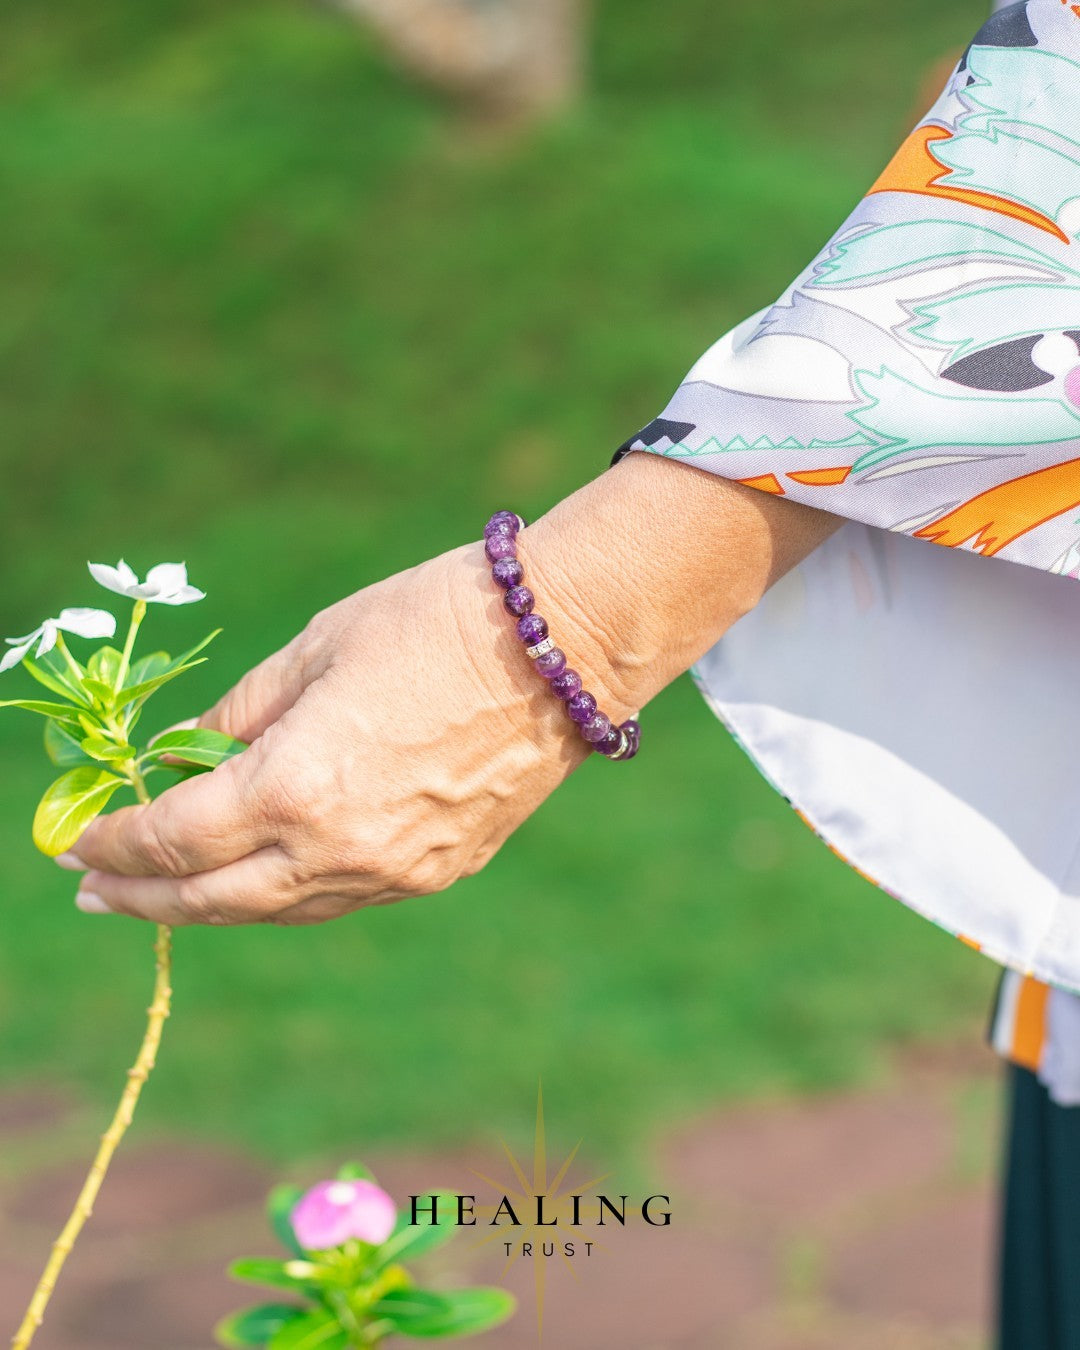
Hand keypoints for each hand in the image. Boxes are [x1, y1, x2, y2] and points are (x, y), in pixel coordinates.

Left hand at [63, 455, 839, 923]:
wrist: (563, 645)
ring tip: (165, 895)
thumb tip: (190, 758)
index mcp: (297, 786)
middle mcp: (340, 848)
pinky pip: (341, 898)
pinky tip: (262, 877)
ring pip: (280, 912)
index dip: (115, 843)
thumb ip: (242, 715)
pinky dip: (286, 895)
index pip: (176, 838)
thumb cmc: (433, 620)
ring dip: (213, 906)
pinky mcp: (440, 871)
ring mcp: (396, 870)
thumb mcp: (315, 646)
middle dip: (144, 896)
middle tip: (94, 891)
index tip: (76, 841)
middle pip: (215, 899)